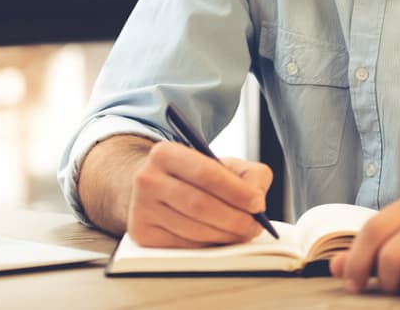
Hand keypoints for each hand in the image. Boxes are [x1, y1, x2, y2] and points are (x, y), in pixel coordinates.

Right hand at [125, 141, 272, 247]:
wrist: (153, 188)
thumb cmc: (193, 177)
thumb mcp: (222, 163)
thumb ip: (249, 174)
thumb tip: (256, 200)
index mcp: (165, 153)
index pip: (206, 173)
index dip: (236, 191)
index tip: (257, 203)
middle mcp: (147, 179)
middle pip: (200, 205)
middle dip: (234, 219)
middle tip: (254, 226)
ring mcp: (141, 209)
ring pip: (193, 230)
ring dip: (225, 236)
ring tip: (241, 232)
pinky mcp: (143, 235)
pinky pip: (184, 247)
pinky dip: (208, 246)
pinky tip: (218, 238)